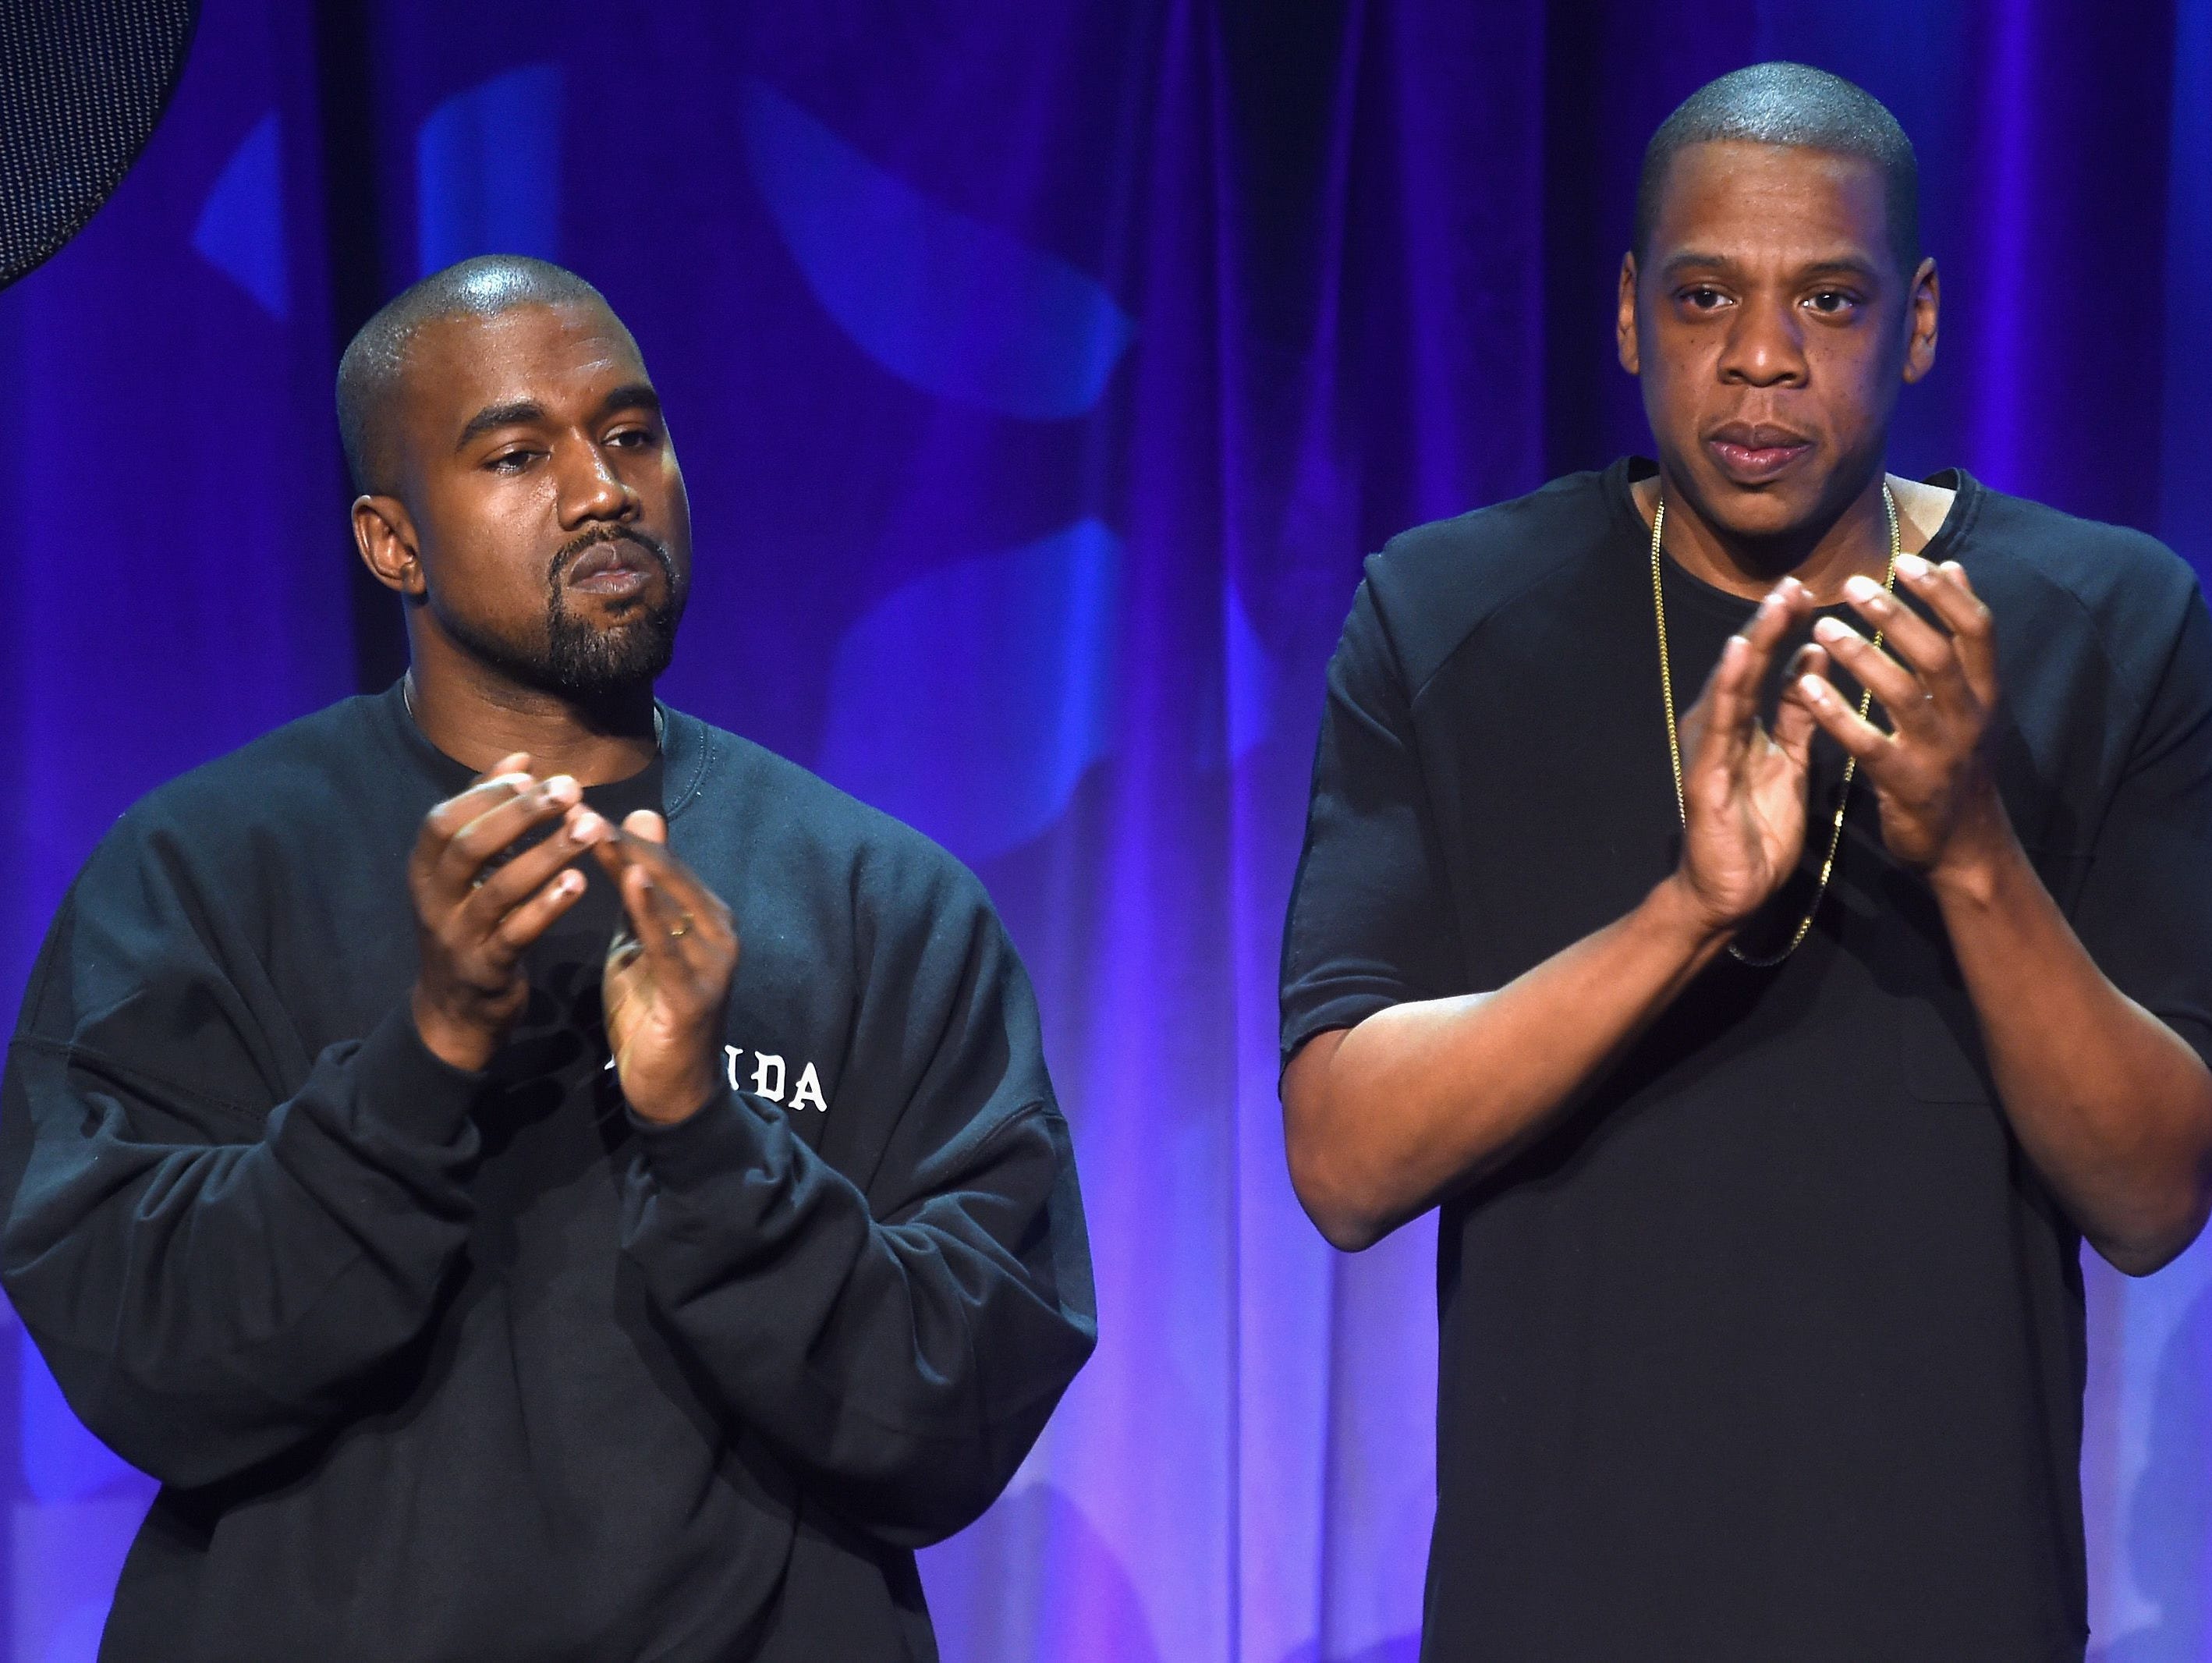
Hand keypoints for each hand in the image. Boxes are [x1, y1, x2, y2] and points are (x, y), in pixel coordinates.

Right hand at [409, 753, 612, 1071]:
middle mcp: (433, 901)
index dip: (485, 793)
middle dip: (521, 813)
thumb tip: (520, 758)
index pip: (443, 820)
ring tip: (590, 827)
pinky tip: (579, 881)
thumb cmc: (469, 925)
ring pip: (499, 889)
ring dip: (547, 853)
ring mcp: (457, 938)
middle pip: (470, 847)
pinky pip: (516, 934)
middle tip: (571, 789)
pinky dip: (547, 906)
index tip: (530, 771)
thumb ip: (488, 814)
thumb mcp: (466, 873)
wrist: (455, 1012)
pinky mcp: (486, 970)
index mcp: (426, 871)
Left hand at [592, 812, 738, 1123]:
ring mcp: (713, 962)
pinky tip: (632, 881)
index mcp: (704, 916)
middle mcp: (718, 931)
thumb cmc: (652, 1011)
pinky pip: (672, 946)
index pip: (659, 861)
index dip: (618, 832)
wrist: (670, 1089)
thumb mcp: (639, 943)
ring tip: (592, 828)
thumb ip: (639, 893)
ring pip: (671, 900)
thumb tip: (639, 826)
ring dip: (630, 861)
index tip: (571, 804)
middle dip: (619, 838)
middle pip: (665, 873)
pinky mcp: (698, 993)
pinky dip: (653, 912)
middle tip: (574, 805)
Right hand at [1670, 578, 1827, 934]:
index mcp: (1746, 727)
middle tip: (1795, 581)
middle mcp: (1722, 728)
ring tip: (1775, 603)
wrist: (1730, 891)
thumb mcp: (1791, 764)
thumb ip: (1799, 717)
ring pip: (1734, 684)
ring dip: (1754, 641)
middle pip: (1749, 666)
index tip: (1811, 589)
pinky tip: (1744, 652)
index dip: (1786, 628)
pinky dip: (1732, 684)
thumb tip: (1814, 661)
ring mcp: (1710, 747)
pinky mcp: (1706, 771)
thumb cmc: (1758, 832)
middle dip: (1771, 623)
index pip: (1767, 667)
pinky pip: (1723, 722)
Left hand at [1799, 554, 2007, 873]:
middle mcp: (1971, 718)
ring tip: (1822, 629)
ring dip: (1863, 656)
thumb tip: (1955, 568)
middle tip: (1851, 586)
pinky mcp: (1908, 785)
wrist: (1967, 845)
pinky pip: (1869, 744)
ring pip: (1904, 694)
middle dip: (1896, 616)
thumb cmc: (1957, 761)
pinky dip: (1837, 713)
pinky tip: (1807, 687)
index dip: (1945, 592)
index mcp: (1987, 693)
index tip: (1907, 561)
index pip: (1977, 629)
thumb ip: (1962, 639)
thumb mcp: (1973, 700)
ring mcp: (1941, 753)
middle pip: (1937, 655)